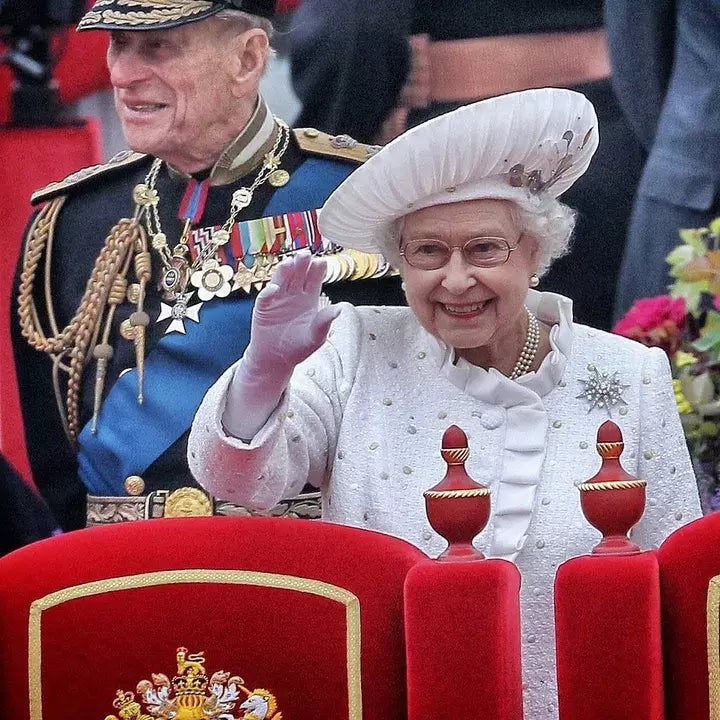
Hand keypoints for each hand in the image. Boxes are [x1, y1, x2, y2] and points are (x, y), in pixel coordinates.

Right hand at [245, 252, 340, 377]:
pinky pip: (265, 297)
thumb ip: (324, 322)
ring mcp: (277, 299)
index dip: (317, 270)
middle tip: (305, 255)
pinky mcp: (263, 309)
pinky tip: (275, 289)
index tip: (321, 262)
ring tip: (290, 263)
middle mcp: (293, 294)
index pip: (314, 279)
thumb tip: (339, 309)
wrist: (277, 360)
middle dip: (301, 265)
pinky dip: (269, 292)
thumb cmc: (298, 348)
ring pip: (281, 280)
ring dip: (285, 271)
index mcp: (309, 298)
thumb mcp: (316, 337)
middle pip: (298, 275)